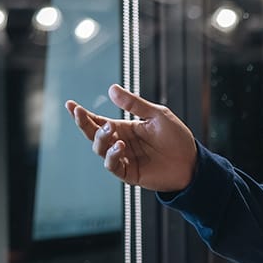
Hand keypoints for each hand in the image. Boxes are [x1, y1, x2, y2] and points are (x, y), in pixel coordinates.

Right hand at [65, 84, 197, 192]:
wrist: (192, 163)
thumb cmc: (177, 138)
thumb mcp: (157, 115)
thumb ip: (134, 104)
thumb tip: (112, 89)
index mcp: (125, 129)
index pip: (98, 121)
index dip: (83, 115)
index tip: (71, 105)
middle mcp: (121, 143)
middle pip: (93, 134)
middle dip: (84, 124)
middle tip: (80, 113)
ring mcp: (124, 158)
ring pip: (100, 149)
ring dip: (101, 138)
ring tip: (111, 129)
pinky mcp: (129, 173)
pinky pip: (113, 165)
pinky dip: (112, 156)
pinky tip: (119, 146)